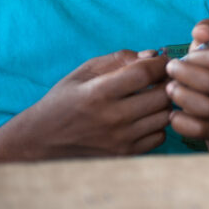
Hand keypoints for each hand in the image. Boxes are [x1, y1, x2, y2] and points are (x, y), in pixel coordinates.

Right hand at [11, 50, 171, 159]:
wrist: (41, 140)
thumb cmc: (65, 99)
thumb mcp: (84, 72)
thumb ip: (120, 59)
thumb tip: (154, 54)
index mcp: (99, 93)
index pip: (145, 73)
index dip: (160, 63)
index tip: (162, 61)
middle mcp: (112, 118)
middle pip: (162, 95)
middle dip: (167, 82)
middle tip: (162, 78)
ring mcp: (120, 139)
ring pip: (165, 115)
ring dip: (164, 103)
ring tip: (152, 97)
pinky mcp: (125, 154)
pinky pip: (160, 136)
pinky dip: (158, 124)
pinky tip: (144, 118)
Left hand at [165, 19, 208, 142]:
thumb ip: (208, 31)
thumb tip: (200, 32)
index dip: (195, 56)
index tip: (183, 57)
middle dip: (184, 75)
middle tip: (169, 71)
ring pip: (207, 108)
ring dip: (182, 97)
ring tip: (170, 89)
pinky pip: (201, 130)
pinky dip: (182, 123)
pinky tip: (173, 113)